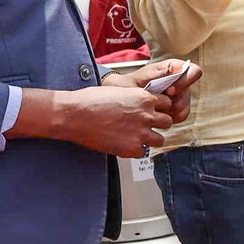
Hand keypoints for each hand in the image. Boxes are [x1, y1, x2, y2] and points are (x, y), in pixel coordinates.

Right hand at [14, 84, 178, 157]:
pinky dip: (137, 150)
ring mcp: (141, 133)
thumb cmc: (91, 101)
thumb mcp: (119, 91)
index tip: (153, 112)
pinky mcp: (132, 148)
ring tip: (137, 137)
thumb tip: (140, 105)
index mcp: (145, 98)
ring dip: (151, 139)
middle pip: (167, 122)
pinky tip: (125, 145)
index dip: (159, 109)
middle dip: (158, 124)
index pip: (167, 104)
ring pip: (160, 139)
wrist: (75, 115)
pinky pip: (144, 152)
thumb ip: (135, 99)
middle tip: (146, 126)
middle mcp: (147, 115)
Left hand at [104, 59, 201, 124]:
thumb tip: (179, 68)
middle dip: (172, 102)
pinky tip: (157, 114)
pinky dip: (169, 117)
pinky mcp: (179, 109)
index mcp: (175, 68)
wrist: (124, 96)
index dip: (185, 82)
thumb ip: (161, 72)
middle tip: (155, 103)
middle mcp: (181, 81)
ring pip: (184, 107)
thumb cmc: (133, 83)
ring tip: (153, 108)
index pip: (194, 72)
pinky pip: (180, 116)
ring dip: (168, 110)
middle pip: (187, 94)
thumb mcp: (144, 76)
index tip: (169, 91)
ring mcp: (182, 95)